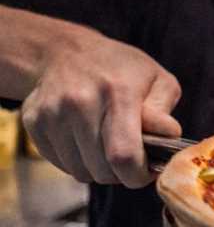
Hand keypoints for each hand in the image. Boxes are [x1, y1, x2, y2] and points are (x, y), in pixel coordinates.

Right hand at [21, 30, 181, 188]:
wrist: (67, 52)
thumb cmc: (121, 69)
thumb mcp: (157, 80)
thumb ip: (164, 111)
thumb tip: (168, 136)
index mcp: (118, 92)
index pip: (123, 154)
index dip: (137, 175)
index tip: (146, 172)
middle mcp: (80, 102)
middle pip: (101, 169)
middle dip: (121, 174)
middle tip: (130, 158)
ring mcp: (53, 113)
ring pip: (80, 171)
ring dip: (99, 169)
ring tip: (108, 147)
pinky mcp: (34, 123)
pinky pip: (61, 164)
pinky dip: (78, 162)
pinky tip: (87, 141)